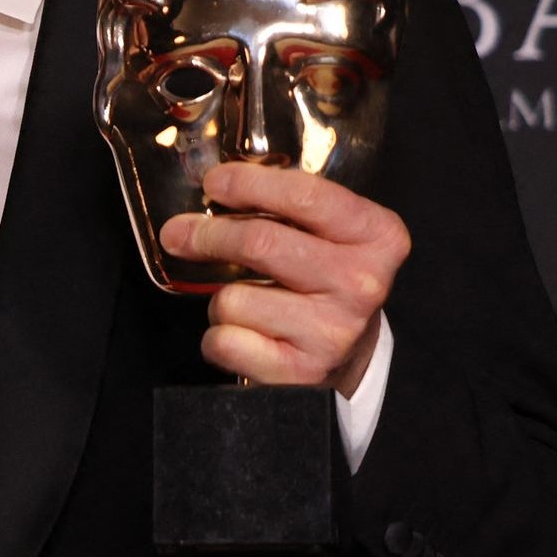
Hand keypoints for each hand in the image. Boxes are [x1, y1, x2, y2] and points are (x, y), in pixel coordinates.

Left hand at [166, 162, 406, 395]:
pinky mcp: (301, 372)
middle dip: (207, 235)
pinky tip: (247, 336)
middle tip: (179, 233)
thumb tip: (209, 192)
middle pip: (261, 243)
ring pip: (234, 298)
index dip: (248, 184)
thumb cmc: (325, 282)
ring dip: (221, 299)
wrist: (350, 358)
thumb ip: (284, 207)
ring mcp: (333, 332)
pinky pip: (225, 341)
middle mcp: (362, 283)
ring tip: (247, 304)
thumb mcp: (327, 235)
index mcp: (377, 237)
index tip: (214, 184)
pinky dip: (220, 337)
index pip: (305, 196)